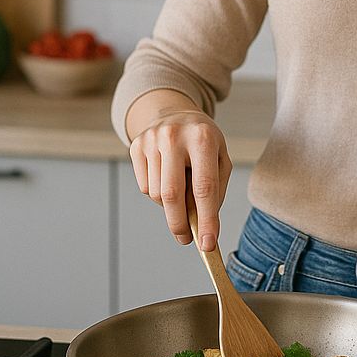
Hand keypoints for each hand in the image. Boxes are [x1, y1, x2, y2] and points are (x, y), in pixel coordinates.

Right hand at [128, 110, 231, 249]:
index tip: (208, 244)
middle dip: (180, 223)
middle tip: (186, 238)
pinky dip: (157, 192)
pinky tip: (166, 176)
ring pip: (157, 194)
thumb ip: (214, 191)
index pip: (204, 187)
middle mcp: (174, 136)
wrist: (174, 112)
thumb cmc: (203, 142)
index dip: (207, 219)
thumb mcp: (220, 159)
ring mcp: (152, 140)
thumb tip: (202, 226)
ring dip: (170, 204)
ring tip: (181, 187)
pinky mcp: (136, 146)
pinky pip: (144, 187)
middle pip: (172, 195)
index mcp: (203, 138)